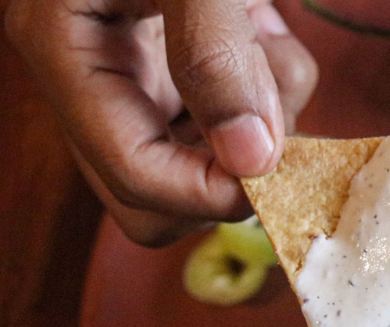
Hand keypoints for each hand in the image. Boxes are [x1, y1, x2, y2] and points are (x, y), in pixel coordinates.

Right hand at [6, 0, 317, 244]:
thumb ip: (214, 52)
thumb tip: (252, 156)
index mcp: (62, 46)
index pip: (131, 174)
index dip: (211, 192)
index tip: (279, 168)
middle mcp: (92, 72)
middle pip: (159, 195)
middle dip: (234, 169)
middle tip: (278, 105)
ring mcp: (137, 71)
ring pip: (208, 158)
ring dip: (267, 115)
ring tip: (264, 31)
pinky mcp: (179, 60)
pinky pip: (236, 112)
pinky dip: (275, 81)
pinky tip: (264, 21)